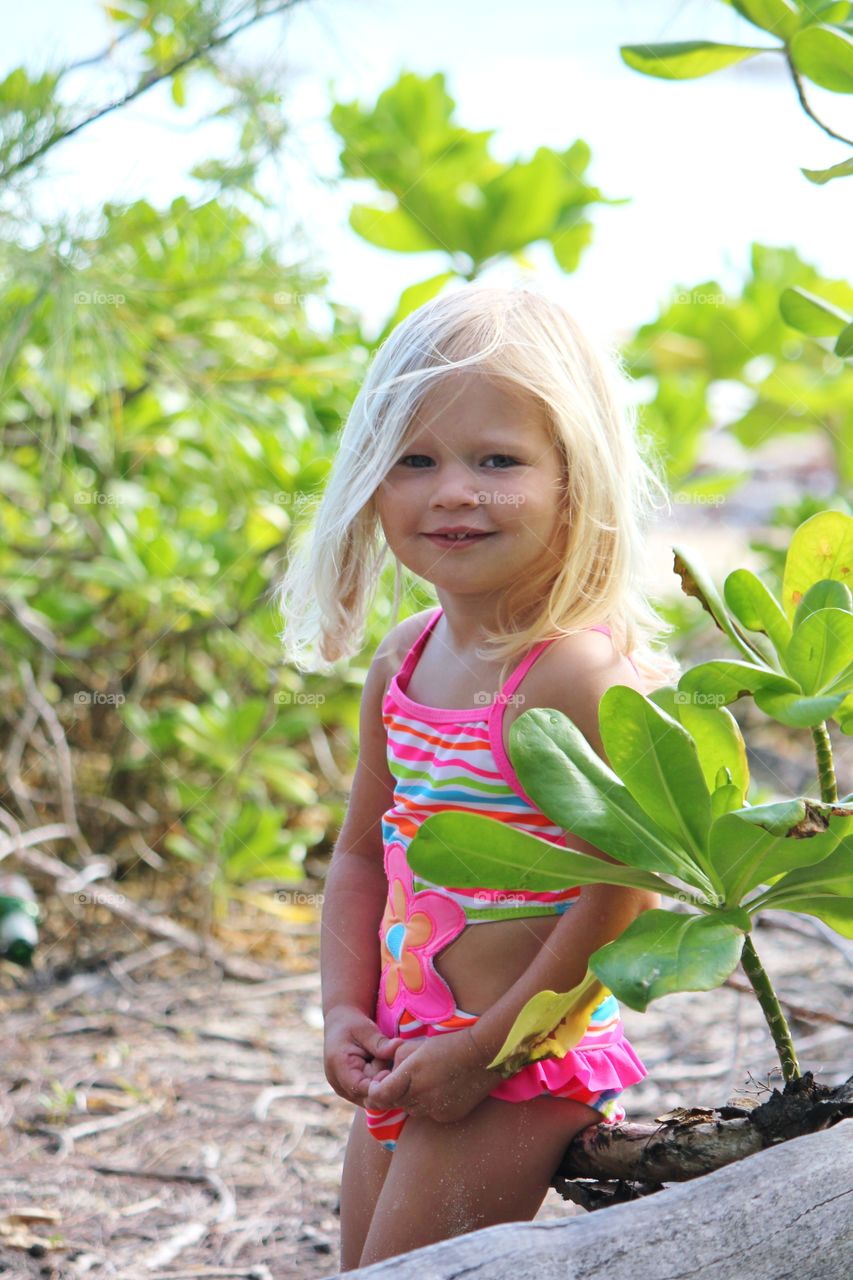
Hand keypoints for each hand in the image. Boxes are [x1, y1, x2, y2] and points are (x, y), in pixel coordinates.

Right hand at [323, 1006, 404, 1106]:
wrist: (339, 1024)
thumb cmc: (351, 1023)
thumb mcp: (365, 1029)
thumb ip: (380, 1043)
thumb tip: (400, 1047)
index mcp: (338, 1068)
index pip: (361, 1088)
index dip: (380, 1084)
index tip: (393, 1070)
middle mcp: (339, 1085)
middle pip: (368, 1097)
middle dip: (383, 1085)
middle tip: (391, 1065)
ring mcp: (345, 1091)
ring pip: (371, 1100)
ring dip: (382, 1086)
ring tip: (386, 1065)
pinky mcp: (352, 1092)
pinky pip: (370, 1097)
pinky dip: (379, 1086)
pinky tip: (384, 1071)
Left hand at [365, 1028, 498, 1124]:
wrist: (482, 1056)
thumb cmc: (447, 1045)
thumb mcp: (415, 1045)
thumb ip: (395, 1060)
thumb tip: (386, 1075)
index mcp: (409, 1077)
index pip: (378, 1097)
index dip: (375, 1090)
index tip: (380, 1081)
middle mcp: (420, 1098)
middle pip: (395, 1103)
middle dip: (395, 1092)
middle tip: (404, 1077)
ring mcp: (435, 1110)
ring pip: (413, 1110)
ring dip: (413, 1099)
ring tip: (426, 1080)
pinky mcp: (448, 1117)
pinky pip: (430, 1114)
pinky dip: (430, 1104)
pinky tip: (441, 1088)